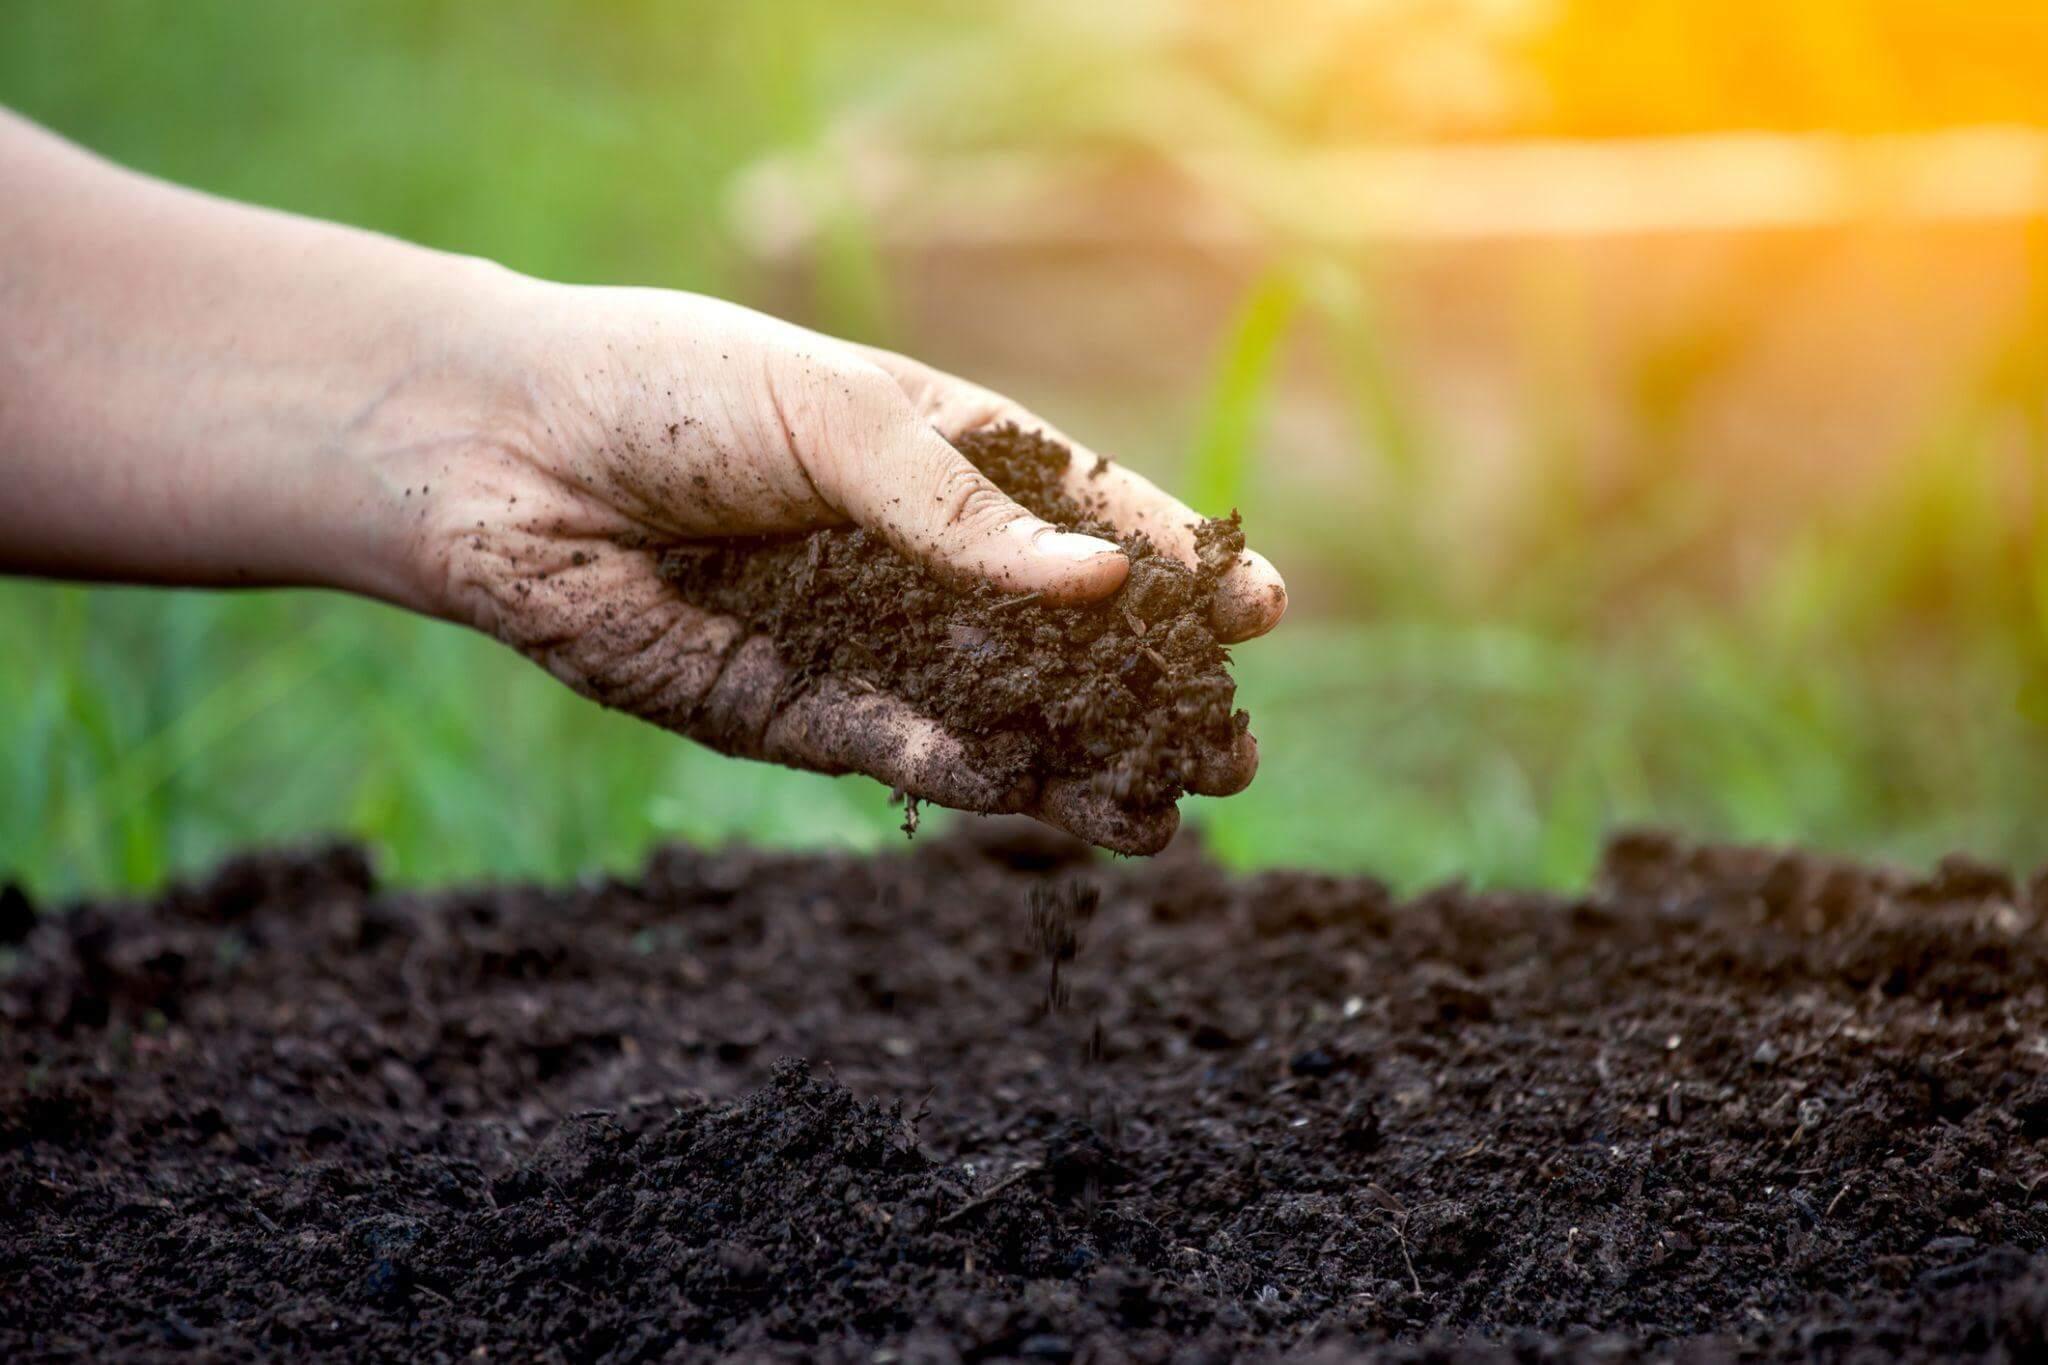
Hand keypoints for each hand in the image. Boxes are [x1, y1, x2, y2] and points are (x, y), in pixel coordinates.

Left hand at [401, 281, 1286, 852]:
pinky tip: (1039, 800)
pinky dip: (969, 775)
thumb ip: (961, 511)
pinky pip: (898, 750)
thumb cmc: (673, 391)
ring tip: (1168, 817)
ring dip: (1081, 766)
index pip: (1088, 515)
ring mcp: (862, 639)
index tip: (1262, 609)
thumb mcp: (838, 420)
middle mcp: (918, 556)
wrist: (503, 456)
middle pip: (1062, 638)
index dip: (1176, 563)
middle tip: (1234, 751)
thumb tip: (1104, 581)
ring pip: (997, 716)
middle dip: (1150, 695)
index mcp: (944, 453)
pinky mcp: (790, 711)